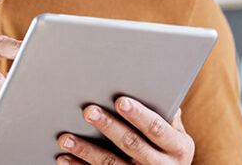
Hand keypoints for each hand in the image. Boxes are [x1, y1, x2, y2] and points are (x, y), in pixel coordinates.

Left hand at [55, 97, 193, 164]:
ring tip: (65, 138)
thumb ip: (165, 114)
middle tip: (88, 111)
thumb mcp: (175, 135)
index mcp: (178, 148)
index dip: (139, 115)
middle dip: (108, 126)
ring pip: (111, 164)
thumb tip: (151, 85)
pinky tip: (64, 158)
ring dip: (86, 150)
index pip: (156, 128)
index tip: (120, 101)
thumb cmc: (168, 148)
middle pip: (131, 144)